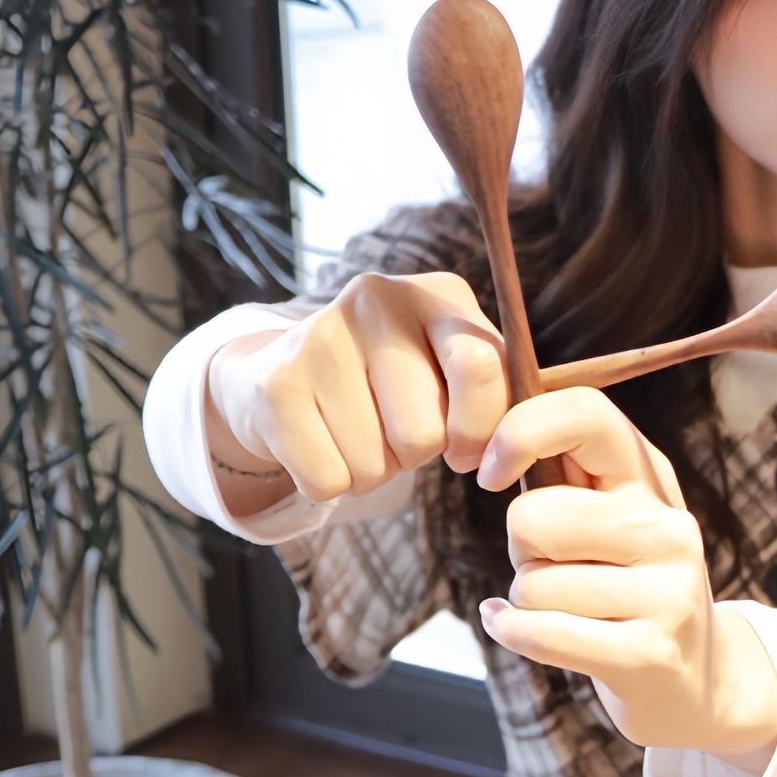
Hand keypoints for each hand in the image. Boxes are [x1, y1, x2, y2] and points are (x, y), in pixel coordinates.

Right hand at [207, 271, 508, 503]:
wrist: (280, 370)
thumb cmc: (387, 382)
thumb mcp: (448, 371)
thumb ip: (491, 395)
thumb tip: (501, 451)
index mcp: (437, 294)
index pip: (480, 367)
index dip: (478, 431)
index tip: (462, 452)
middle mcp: (377, 299)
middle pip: (423, 433)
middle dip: (413, 456)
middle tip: (391, 430)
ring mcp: (320, 335)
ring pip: (374, 465)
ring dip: (370, 471)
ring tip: (353, 431)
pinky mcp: (276, 383)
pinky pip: (328, 480)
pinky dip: (330, 482)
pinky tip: (319, 440)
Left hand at [475, 388, 776, 758]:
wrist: (695, 680)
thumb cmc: (625, 587)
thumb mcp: (608, 518)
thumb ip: (560, 474)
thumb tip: (482, 434)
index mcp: (650, 480)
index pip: (584, 414)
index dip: (519, 432)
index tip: (492, 473)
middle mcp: (668, 528)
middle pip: (532, 517)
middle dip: (520, 550)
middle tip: (555, 568)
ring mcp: (668, 593)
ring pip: (531, 584)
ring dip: (526, 602)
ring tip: (571, 609)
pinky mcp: (649, 654)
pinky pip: (541, 633)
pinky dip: (512, 632)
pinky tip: (519, 629)